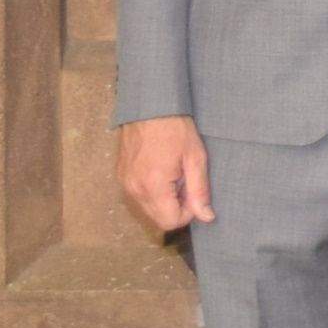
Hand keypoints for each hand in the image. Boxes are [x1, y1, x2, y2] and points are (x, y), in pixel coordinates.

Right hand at [117, 116, 214, 233]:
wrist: (149, 105)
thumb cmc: (175, 128)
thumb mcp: (195, 158)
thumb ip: (199, 191)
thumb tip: (206, 217)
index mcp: (153, 186)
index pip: (170, 222)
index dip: (187, 213)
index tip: (194, 193)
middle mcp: (134, 188)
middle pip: (157, 219)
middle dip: (176, 208)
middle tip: (185, 182)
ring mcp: (124, 183)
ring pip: (147, 209)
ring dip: (164, 201)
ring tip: (174, 175)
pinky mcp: (121, 176)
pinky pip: (138, 196)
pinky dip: (152, 192)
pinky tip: (161, 171)